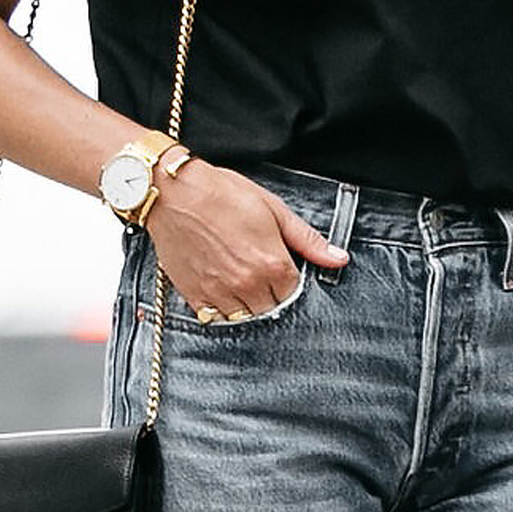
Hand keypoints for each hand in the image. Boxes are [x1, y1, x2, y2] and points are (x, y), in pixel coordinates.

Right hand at [145, 158, 348, 315]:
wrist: (174, 192)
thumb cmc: (222, 194)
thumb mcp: (273, 210)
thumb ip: (307, 240)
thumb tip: (338, 259)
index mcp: (272, 264)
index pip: (293, 292)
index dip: (288, 280)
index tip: (280, 268)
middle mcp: (248, 284)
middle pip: (271, 308)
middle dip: (270, 294)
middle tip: (259, 273)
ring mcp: (220, 293)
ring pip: (245, 318)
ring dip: (247, 305)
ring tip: (240, 281)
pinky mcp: (195, 295)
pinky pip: (216, 318)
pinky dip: (222, 309)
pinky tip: (221, 289)